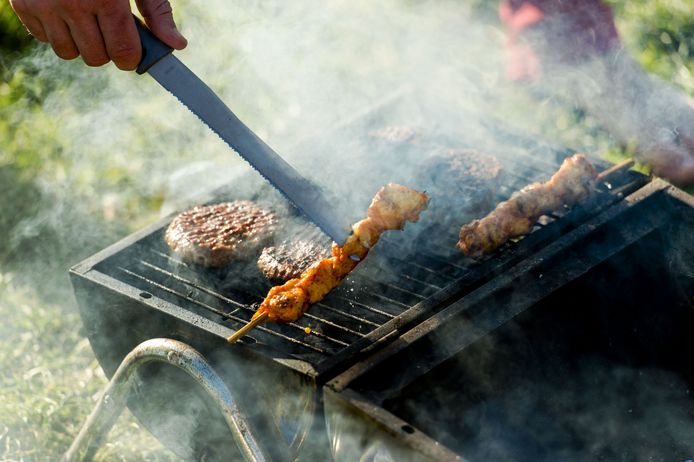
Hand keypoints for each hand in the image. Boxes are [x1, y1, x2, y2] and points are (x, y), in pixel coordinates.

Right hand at [9, 0, 186, 69]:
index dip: (131, 58)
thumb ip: (157, 12)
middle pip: (95, 58)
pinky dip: (56, 32)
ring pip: (67, 53)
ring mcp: (44, 5)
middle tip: (108, 29)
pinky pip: (44, 39)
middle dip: (107, 50)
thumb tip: (177, 44)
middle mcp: (72, 3)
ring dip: (80, 44)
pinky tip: (65, 11)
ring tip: (86, 18)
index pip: (123, 52)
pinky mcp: (22, 4)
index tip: (132, 54)